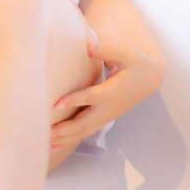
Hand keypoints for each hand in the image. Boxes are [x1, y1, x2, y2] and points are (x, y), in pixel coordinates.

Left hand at [50, 37, 164, 150]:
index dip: (75, 101)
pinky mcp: (101, 119)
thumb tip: (88, 43)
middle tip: (42, 132)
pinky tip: (52, 146)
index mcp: (113, 91)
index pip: (92, 97)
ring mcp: (105, 117)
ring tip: (42, 144)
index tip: (56, 105)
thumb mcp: (125, 53)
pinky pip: (83, 133)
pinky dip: (68, 140)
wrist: (147, 78)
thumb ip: (106, 48)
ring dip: (63, 139)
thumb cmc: (133, 61)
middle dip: (64, 130)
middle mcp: (108, 108)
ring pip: (83, 132)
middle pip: (85, 123)